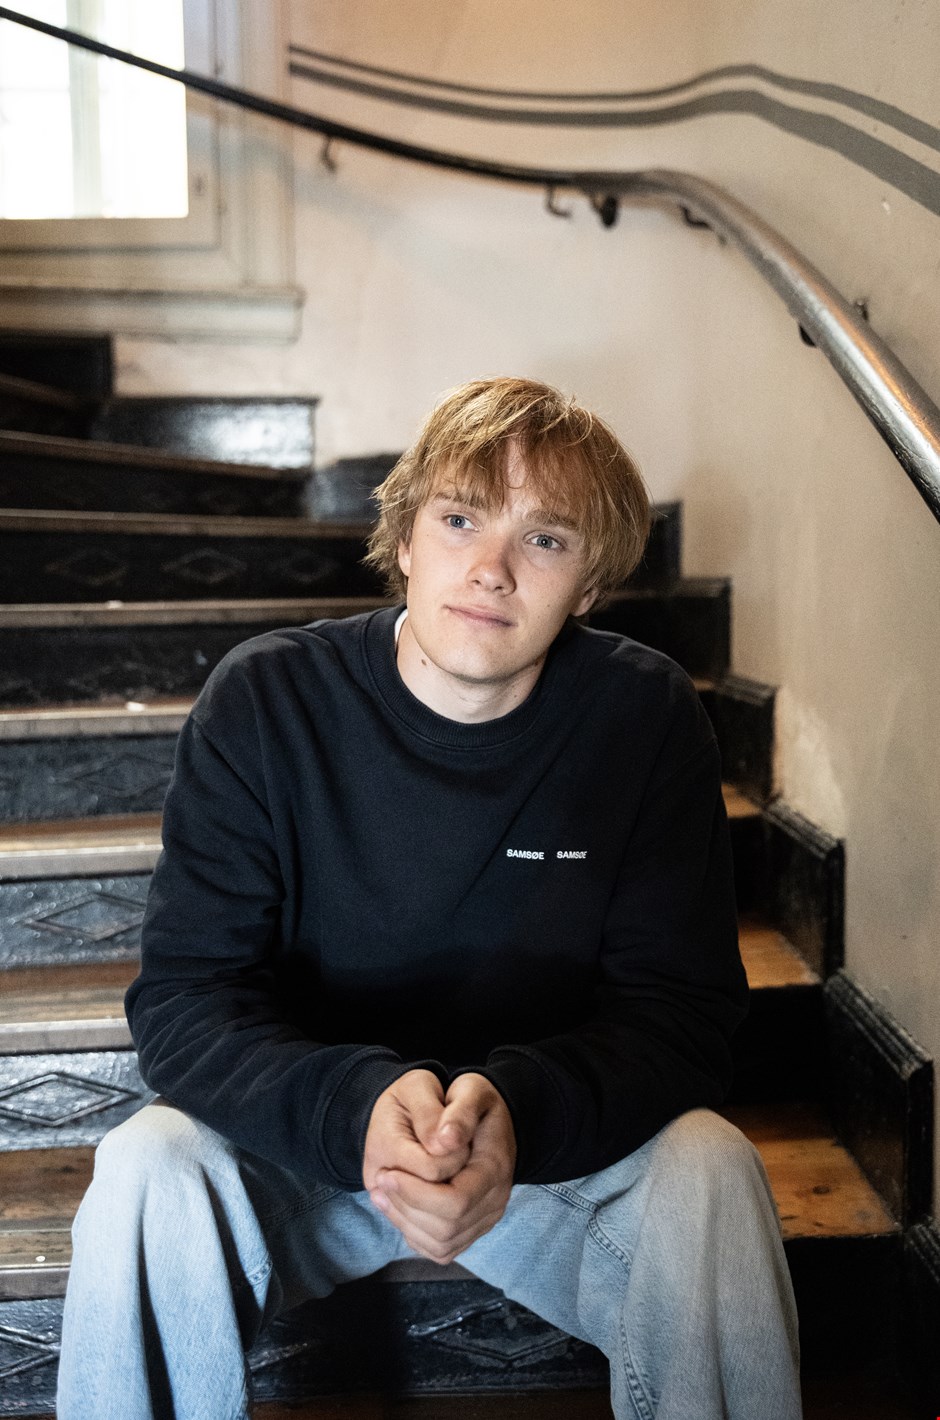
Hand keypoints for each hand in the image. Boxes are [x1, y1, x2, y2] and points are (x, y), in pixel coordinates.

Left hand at [369, 1073, 516, 1263]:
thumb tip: (443, 1141)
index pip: (456, 1202)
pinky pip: (440, 1249)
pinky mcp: (471, 1229)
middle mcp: (495, 1201)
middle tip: (380, 1181)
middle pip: (446, 1228)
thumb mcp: (470, 1089)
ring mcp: (485, 1219)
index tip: (386, 1172)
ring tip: (382, 1194)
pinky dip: (413, 1233)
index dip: (417, 1193)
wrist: (490, 1119)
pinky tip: (396, 1205)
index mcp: (495, 1169)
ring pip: (441, 1244)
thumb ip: (460, 1111)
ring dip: (405, 1222)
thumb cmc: (476, 1102)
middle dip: (406, 1207)